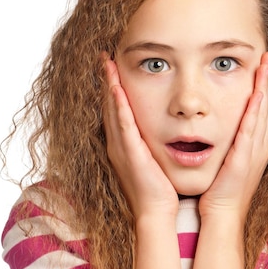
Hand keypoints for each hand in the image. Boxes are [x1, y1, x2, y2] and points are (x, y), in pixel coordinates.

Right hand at [102, 54, 178, 219]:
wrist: (156, 212)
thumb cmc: (158, 187)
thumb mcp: (153, 157)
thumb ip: (152, 140)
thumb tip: (163, 124)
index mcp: (123, 143)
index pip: (116, 108)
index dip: (112, 86)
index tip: (112, 64)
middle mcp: (117, 143)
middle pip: (109, 104)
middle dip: (106, 79)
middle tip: (104, 56)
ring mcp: (120, 147)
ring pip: (113, 110)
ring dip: (109, 86)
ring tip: (107, 63)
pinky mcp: (129, 153)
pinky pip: (122, 125)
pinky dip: (118, 105)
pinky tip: (116, 89)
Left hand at [199, 51, 267, 221]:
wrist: (223, 214)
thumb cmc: (223, 188)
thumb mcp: (230, 157)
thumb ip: (231, 138)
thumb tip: (222, 121)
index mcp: (258, 143)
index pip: (262, 107)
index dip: (265, 84)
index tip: (264, 64)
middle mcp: (261, 144)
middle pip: (267, 104)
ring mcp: (255, 151)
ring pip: (262, 112)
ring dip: (265, 87)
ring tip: (265, 65)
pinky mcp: (244, 158)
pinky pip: (251, 130)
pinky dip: (255, 111)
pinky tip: (257, 95)